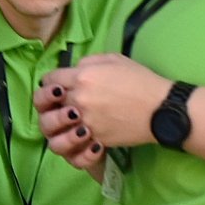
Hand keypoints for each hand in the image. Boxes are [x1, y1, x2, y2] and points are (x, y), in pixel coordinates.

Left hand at [36, 54, 171, 167]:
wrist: (160, 108)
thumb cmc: (140, 80)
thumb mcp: (113, 59)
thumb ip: (88, 62)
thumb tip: (74, 70)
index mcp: (81, 76)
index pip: (49, 79)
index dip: (51, 82)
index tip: (57, 86)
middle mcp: (78, 99)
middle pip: (44, 104)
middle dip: (48, 103)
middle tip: (58, 104)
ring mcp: (85, 121)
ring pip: (52, 129)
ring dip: (56, 126)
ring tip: (67, 122)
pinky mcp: (94, 138)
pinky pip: (72, 144)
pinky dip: (74, 141)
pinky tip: (83, 136)